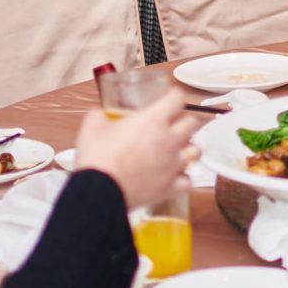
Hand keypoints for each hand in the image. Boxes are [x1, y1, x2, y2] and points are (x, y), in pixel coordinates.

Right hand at [72, 91, 203, 206]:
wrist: (99, 191)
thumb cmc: (98, 159)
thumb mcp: (92, 127)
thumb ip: (98, 116)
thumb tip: (98, 114)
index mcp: (153, 120)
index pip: (176, 99)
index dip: (174, 95)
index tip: (170, 97)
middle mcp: (168, 140)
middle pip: (192, 123)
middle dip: (184, 121)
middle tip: (174, 124)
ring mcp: (172, 164)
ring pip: (195, 151)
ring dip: (188, 148)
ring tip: (179, 149)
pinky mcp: (170, 187)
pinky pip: (188, 181)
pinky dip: (183, 179)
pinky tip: (176, 177)